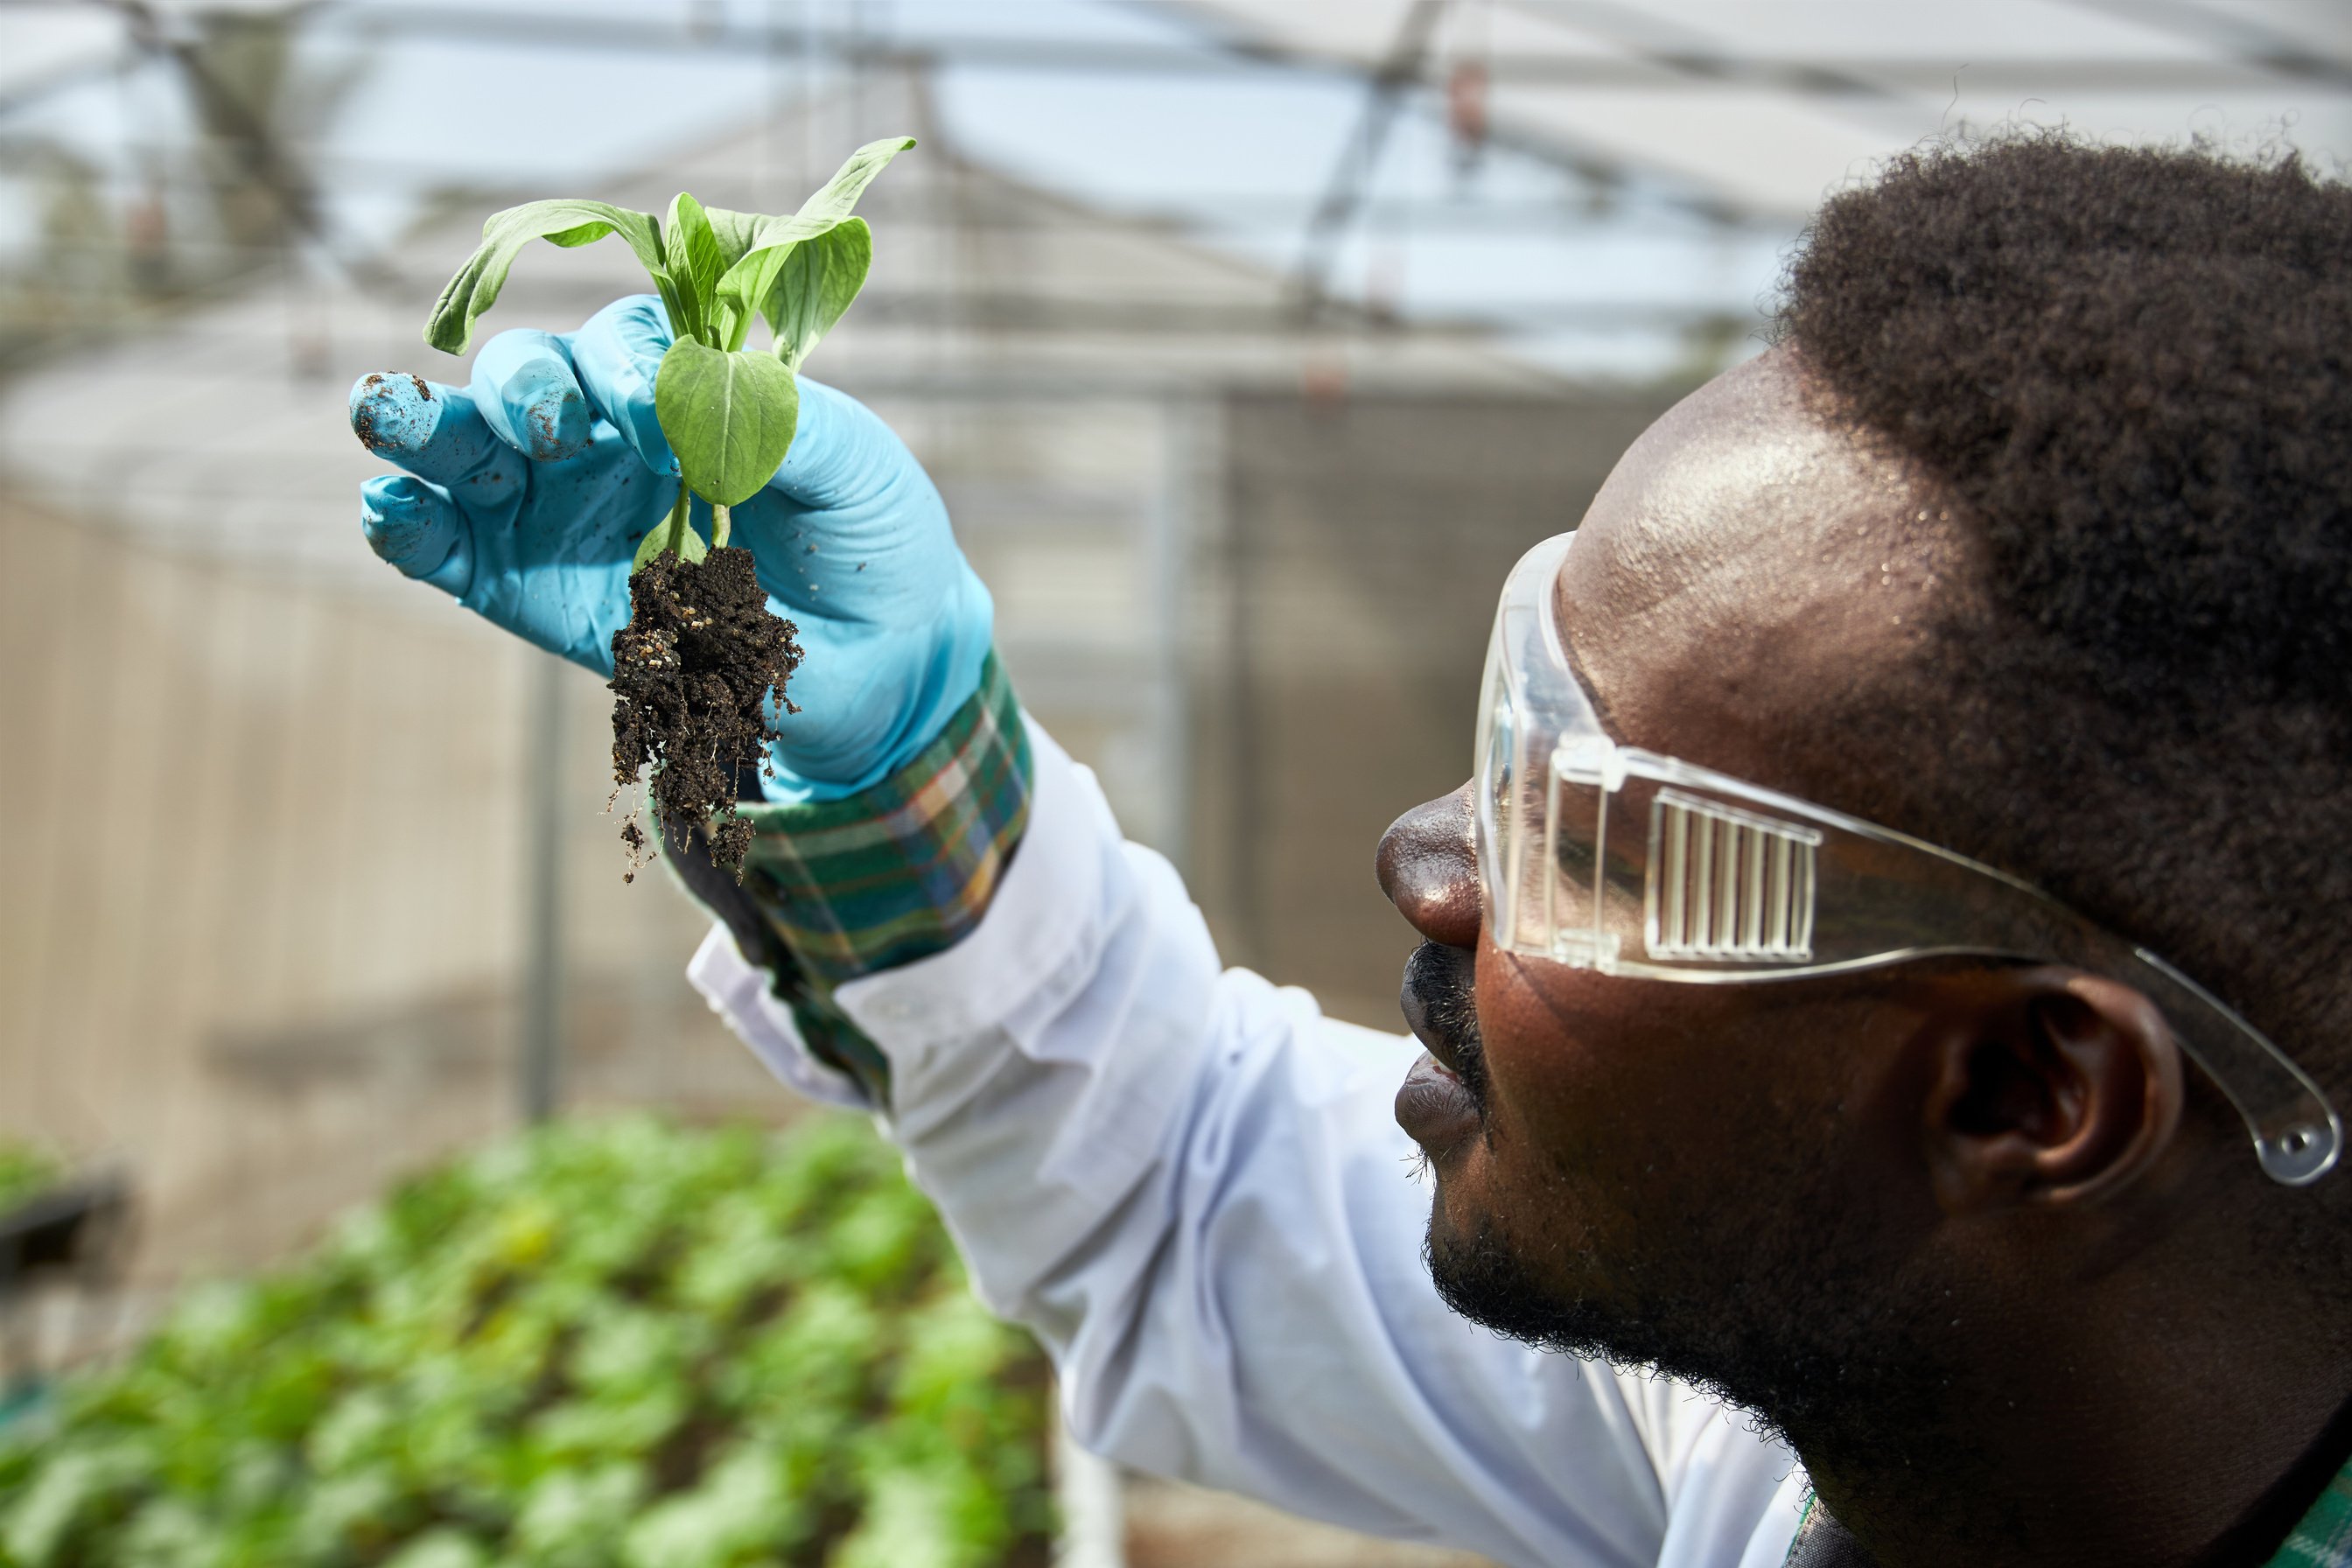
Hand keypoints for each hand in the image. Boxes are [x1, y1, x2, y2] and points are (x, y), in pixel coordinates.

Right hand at [351, 296, 993, 801]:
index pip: (622, 345)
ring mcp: (555, 510)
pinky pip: (447, 550)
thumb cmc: (866, 531)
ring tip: (386, 415)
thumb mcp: (850, 463)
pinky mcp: (524, 589)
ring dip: (420, 427)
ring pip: (462, 448)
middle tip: (548, 430)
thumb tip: (685, 405)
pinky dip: (406, 528)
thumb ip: (778, 422)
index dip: (626, 371)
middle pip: (525, 376)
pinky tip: (390, 512)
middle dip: (518, 387)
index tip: (656, 425)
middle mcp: (602, 434)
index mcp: (676, 386)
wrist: (878, 658)